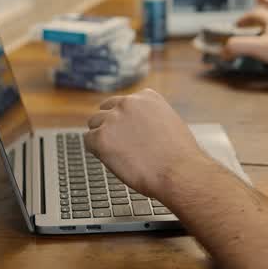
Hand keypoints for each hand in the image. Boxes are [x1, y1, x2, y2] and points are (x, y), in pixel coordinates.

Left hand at [85, 89, 210, 199]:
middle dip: (110, 126)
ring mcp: (113, 119)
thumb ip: (150, 118)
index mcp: (146, 96)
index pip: (123, 103)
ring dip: (102, 137)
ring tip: (119, 154)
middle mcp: (128, 102)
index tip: (129, 132)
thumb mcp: (169, 123)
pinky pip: (88, 141)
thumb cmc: (178, 156)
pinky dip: (96, 151)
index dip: (124, 119)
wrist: (178, 172)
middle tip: (120, 144)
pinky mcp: (101, 137)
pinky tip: (111, 159)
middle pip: (105, 110)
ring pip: (94, 124)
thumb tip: (136, 127)